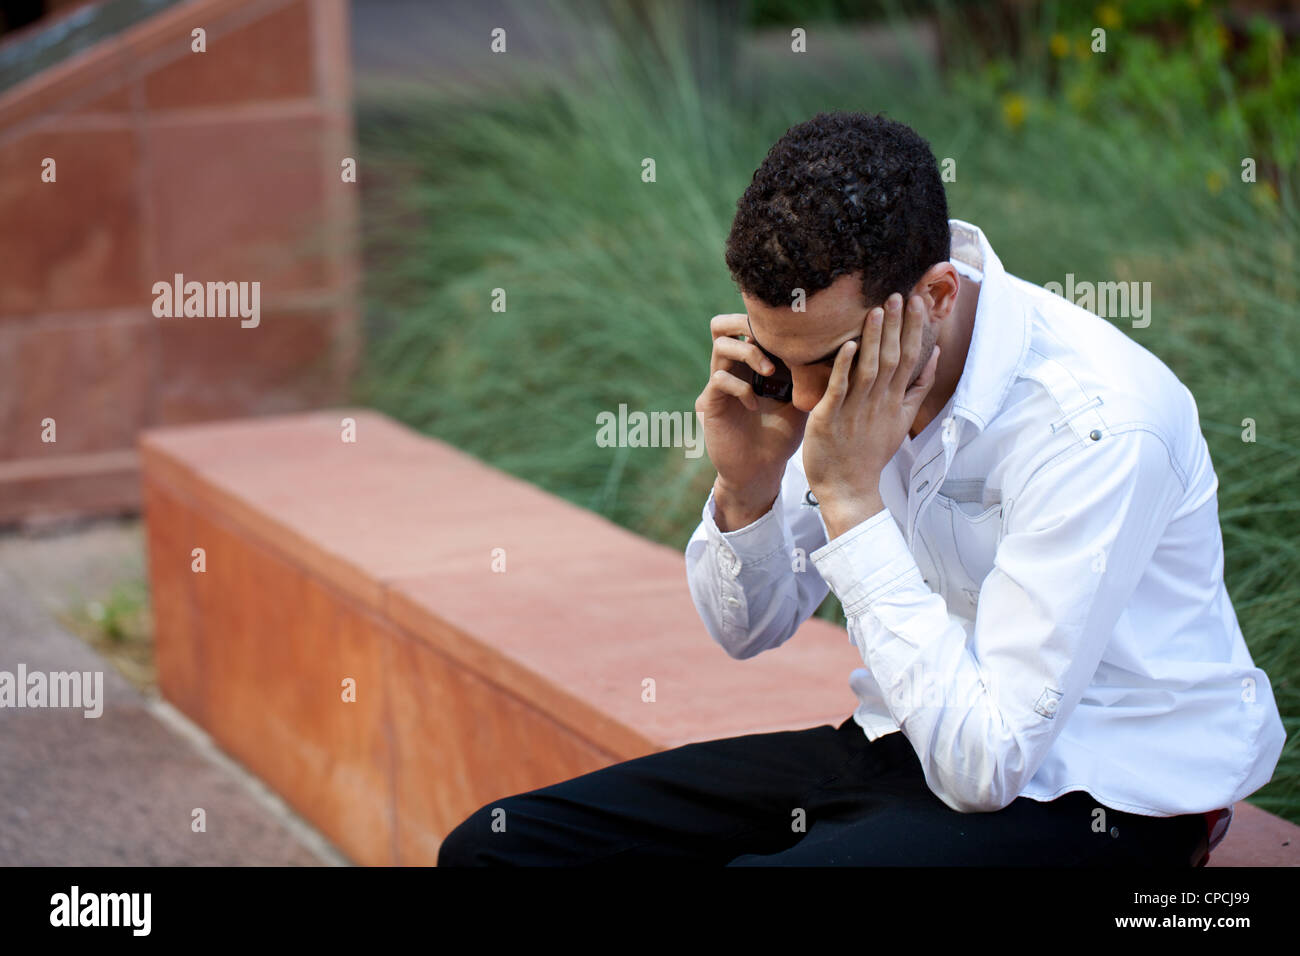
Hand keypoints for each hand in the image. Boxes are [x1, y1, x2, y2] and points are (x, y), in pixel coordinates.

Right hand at [695, 313, 808, 526]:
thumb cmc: (782, 436)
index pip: (750, 324)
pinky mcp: (710, 403)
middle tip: (772, 339)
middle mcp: (732, 368)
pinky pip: (719, 380)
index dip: (769, 322)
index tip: (797, 332)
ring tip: (769, 372)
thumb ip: (809, 374)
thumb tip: (840, 346)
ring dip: (749, 353)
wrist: (760, 471)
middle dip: (748, 324)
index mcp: (751, 361)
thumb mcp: (802, 401)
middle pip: (723, 324)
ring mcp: (719, 384)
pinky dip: (741, 387)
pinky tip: (755, 405)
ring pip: (721, 345)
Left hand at [802, 293, 940, 538]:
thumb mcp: (902, 419)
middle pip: (893, 358)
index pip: (910, 358)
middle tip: (899, 294)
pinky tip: (849, 345)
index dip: (914, 330)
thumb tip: (933, 354)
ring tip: (877, 310)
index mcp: (895, 400)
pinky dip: (844, 367)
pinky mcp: (831, 417)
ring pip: (869, 368)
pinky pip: (839, 389)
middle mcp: (879, 402)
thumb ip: (918, 387)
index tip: (918, 302)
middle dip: (897, 326)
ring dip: (873, 339)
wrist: (848, 486)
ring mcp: (856, 409)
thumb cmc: (870, 451)